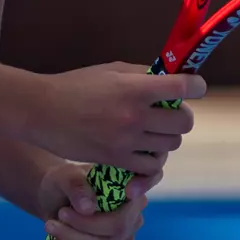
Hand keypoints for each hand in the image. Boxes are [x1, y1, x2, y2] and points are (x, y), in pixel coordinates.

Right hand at [23, 62, 203, 174]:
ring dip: (166, 138)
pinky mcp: (116, 160)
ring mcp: (126, 140)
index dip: (196, 86)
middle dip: (182, 116)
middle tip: (169, 112)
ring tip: (152, 131)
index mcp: (135, 88)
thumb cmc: (76, 86)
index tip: (194, 87)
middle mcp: (135, 115)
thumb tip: (173, 77)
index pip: (183, 87)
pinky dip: (151, 159)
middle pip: (184, 122)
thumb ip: (143, 75)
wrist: (42, 111)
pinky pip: (151, 167)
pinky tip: (141, 149)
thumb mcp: (111, 72)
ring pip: (171, 145)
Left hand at [37, 160, 158, 239]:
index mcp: (131, 189)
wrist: (56, 198)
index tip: (106, 203)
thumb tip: (88, 208)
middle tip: (58, 215)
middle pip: (117, 228)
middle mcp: (135, 214)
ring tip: (50, 226)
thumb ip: (77, 187)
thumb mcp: (67, 177)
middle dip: (83, 226)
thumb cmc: (66, 182)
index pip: (134, 200)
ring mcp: (125, 237)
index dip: (126, 203)